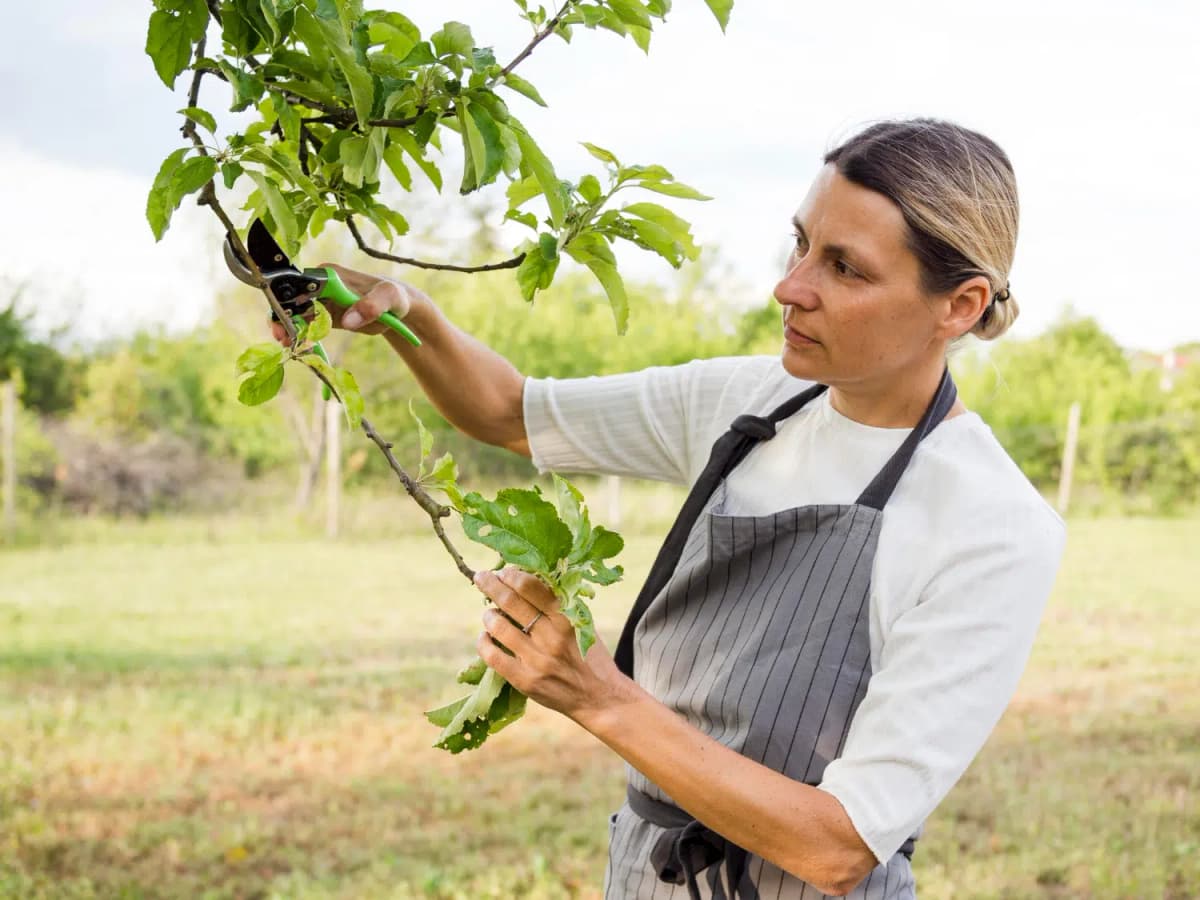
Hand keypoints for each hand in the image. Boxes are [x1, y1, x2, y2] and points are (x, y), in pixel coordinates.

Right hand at [271, 263, 419, 342]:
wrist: (399, 308)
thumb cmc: (394, 297)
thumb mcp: (389, 297)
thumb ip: (371, 306)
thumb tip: (348, 320)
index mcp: (330, 275)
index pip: (300, 285)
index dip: (289, 302)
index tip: (286, 321)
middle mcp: (321, 285)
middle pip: (292, 299)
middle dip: (283, 318)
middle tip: (283, 338)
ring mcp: (321, 300)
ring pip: (295, 313)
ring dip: (288, 328)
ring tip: (288, 344)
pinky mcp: (324, 315)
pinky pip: (306, 324)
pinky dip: (300, 334)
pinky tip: (299, 346)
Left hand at [474, 566, 629, 722]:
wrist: (600, 697)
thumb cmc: (589, 655)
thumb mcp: (582, 624)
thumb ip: (557, 604)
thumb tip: (524, 579)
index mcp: (567, 617)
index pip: (530, 586)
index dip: (511, 575)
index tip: (503, 571)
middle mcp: (551, 636)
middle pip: (511, 602)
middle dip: (491, 585)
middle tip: (481, 577)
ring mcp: (537, 660)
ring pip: (498, 627)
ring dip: (488, 615)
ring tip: (489, 613)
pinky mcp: (525, 681)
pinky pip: (493, 656)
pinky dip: (484, 642)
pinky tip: (486, 637)